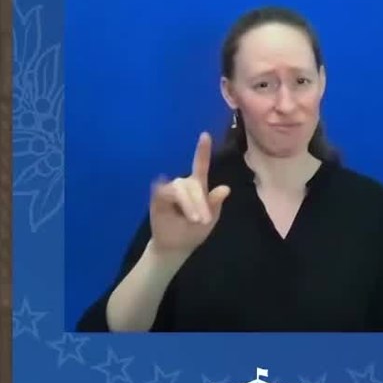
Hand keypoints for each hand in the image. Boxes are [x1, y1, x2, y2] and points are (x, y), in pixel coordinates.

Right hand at [148, 132, 231, 254]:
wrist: (174, 247)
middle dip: (199, 201)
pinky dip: (172, 199)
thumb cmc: (193, 232)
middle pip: (192, 183)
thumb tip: (225, 188)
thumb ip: (215, 204)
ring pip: (180, 188)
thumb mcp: (210, 219)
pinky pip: (164, 192)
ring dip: (189, 204)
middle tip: (203, 220)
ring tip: (194, 220)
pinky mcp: (158, 199)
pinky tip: (172, 203)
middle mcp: (183, 185)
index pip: (200, 166)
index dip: (202, 150)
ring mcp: (169, 191)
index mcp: (198, 188)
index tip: (205, 134)